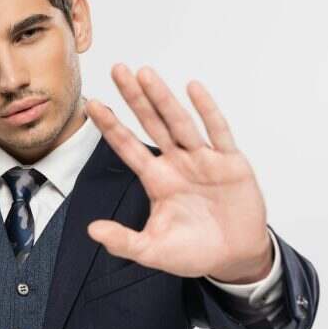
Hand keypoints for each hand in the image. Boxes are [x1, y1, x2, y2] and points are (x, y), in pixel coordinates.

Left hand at [84, 63, 272, 282]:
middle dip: (134, 98)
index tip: (93, 104)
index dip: (111, 126)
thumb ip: (123, 241)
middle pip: (152, 124)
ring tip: (146, 74)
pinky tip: (193, 89)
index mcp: (157, 180)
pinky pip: (218, 132)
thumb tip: (92, 231)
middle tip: (118, 69)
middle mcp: (178, 163)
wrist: (235, 258)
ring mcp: (204, 160)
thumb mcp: (153, 250)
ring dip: (163, 98)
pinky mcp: (231, 163)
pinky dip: (207, 111)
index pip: (128, 147)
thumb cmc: (195, 251)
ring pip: (180, 123)